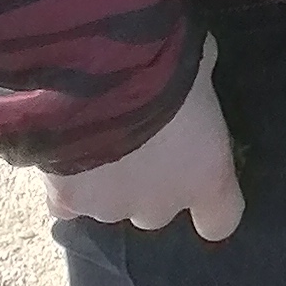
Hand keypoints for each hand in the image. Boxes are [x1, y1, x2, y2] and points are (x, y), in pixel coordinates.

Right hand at [42, 42, 242, 238]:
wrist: (98, 75)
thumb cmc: (169, 67)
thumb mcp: (202, 67)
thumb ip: (199, 96)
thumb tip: (192, 89)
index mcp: (206, 177)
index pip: (221, 218)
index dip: (211, 203)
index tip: (200, 181)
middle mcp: (159, 205)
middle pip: (158, 208)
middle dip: (150, 180)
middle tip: (140, 139)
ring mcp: (110, 208)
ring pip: (111, 204)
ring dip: (108, 178)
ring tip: (98, 136)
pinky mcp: (66, 202)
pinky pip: (68, 202)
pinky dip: (67, 184)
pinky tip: (65, 155)